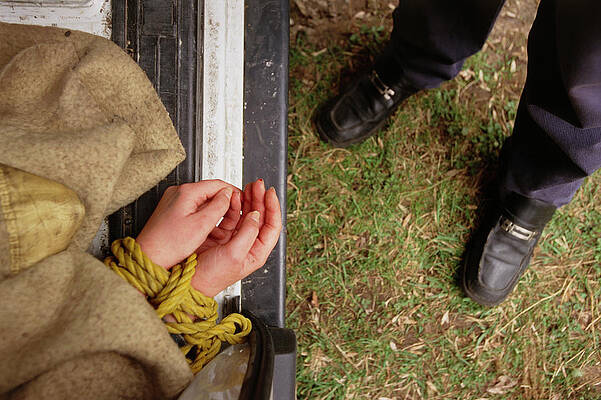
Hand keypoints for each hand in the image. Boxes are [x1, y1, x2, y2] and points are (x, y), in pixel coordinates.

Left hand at [136, 180, 241, 268]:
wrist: (148, 257)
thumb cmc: (169, 244)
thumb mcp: (201, 225)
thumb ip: (218, 207)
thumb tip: (228, 195)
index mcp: (186, 192)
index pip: (217, 183)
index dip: (233, 192)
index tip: (243, 199)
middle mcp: (178, 192)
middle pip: (209, 190)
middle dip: (224, 200)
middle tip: (236, 211)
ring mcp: (173, 201)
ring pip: (202, 199)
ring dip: (214, 208)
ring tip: (223, 220)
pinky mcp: (171, 211)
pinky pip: (193, 207)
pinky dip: (203, 214)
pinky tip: (207, 225)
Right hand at [192, 179, 281, 296]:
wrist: (187, 281)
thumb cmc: (211, 277)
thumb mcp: (234, 255)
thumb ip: (247, 233)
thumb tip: (256, 215)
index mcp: (257, 252)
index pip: (272, 226)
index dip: (273, 207)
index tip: (269, 193)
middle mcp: (248, 245)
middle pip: (260, 217)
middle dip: (259, 199)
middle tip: (256, 185)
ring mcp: (234, 239)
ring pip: (246, 214)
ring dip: (247, 199)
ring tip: (245, 187)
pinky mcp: (221, 235)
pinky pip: (230, 216)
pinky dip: (232, 205)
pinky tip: (231, 197)